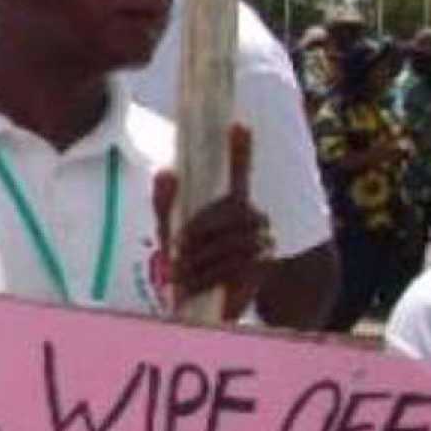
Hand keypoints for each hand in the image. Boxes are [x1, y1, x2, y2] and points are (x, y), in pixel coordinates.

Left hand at [152, 124, 271, 321]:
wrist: (209, 304)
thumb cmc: (188, 262)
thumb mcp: (169, 233)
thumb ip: (165, 203)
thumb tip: (166, 172)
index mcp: (231, 203)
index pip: (240, 171)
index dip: (240, 150)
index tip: (238, 125)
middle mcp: (253, 215)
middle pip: (230, 212)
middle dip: (199, 230)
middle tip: (176, 249)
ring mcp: (264, 238)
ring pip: (231, 240)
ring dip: (200, 258)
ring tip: (180, 272)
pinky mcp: (266, 264)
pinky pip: (236, 263)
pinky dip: (208, 275)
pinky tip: (192, 284)